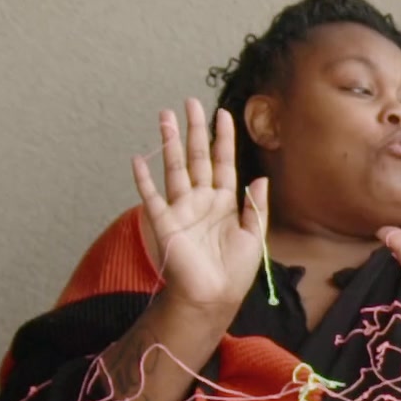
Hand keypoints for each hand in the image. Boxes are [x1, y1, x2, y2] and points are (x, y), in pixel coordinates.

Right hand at [131, 98, 266, 312]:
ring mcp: (182, 209)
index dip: (223, 138)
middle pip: (197, 158)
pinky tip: (139, 158)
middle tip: (190, 102)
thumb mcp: (254, 236)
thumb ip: (256, 206)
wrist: (213, 298)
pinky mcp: (165, 223)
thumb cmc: (234, 272)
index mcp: (225, 203)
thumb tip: (261, 176)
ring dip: (170, 143)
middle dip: (194, 130)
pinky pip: (152, 196)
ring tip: (165, 116)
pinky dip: (144, 178)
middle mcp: (202, 201)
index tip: (223, 114)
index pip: (224, 162)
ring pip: (175, 168)